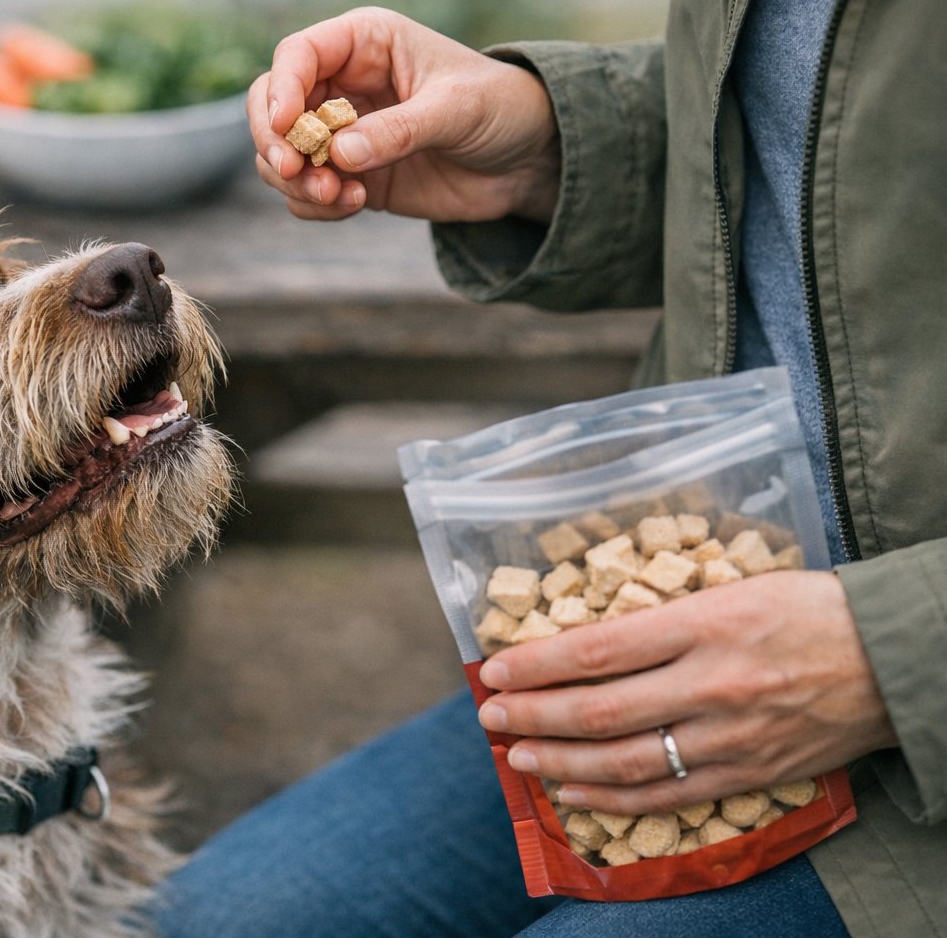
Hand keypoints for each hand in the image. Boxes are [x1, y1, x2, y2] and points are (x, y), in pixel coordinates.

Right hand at [247, 6, 560, 222]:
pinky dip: (315, 206)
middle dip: (275, 142)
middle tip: (297, 172)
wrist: (526, 160)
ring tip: (340, 197)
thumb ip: (399, 130)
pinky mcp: (349, 176)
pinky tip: (356, 205)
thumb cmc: (500, 108)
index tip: (289, 127)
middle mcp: (342, 85)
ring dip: (295, 182)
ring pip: (280, 154)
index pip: (297, 56)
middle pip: (271, 106)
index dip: (282, 89)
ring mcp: (341, 134)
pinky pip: (305, 193)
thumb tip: (339, 154)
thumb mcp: (456, 109)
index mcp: (365, 44)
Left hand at [475, 571, 897, 814]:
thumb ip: (663, 616)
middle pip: (599, 710)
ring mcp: (730, 736)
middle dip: (533, 714)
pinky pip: (667, 794)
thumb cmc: (808, 609)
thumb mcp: (731, 589)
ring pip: (625, 761)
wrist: (895, 657)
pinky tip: (572, 791)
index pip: (596, 650)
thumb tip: (586, 637)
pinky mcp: (749, 773)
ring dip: (560, 760)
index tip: (494, 667)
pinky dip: (612, 798)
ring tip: (517, 753)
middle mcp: (711, 684)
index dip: (537, 664)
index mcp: (704, 625)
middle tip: (490, 713)